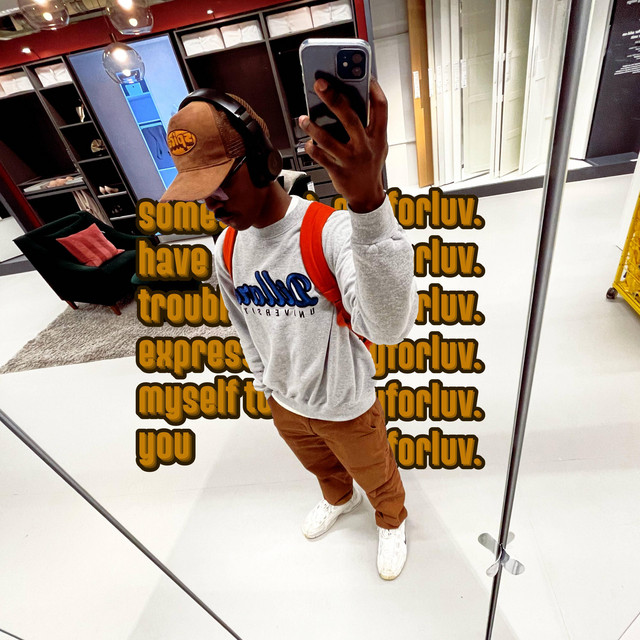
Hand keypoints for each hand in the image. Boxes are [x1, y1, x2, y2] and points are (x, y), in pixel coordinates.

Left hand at [298, 77, 387, 212]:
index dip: (373, 88)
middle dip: (334, 98)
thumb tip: (351, 98)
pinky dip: (312, 148)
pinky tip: (307, 143)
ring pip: (328, 140)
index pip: (380, 107)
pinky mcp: (338, 171)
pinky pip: (321, 157)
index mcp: (379, 136)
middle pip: (350, 117)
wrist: (367, 195)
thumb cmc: (371, 164)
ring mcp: (351, 160)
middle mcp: (366, 146)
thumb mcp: (378, 144)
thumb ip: (369, 124)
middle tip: (320, 84)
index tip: (363, 74)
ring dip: (313, 127)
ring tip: (303, 118)